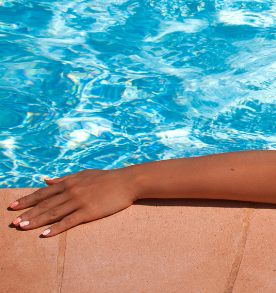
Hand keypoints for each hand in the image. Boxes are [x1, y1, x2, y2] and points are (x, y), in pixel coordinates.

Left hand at [8, 169, 137, 236]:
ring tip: (23, 227)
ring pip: (53, 213)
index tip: (13, 206)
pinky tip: (45, 234)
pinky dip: (56, 228)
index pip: (43, 192)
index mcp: (69, 182)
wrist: (128, 181)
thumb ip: (64, 179)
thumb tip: (47, 181)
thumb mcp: (84, 175)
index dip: (27, 200)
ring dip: (36, 221)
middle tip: (14, 222)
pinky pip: (68, 221)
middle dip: (27, 213)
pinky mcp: (88, 211)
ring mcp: (79, 201)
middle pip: (45, 204)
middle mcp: (71, 191)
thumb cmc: (107, 178)